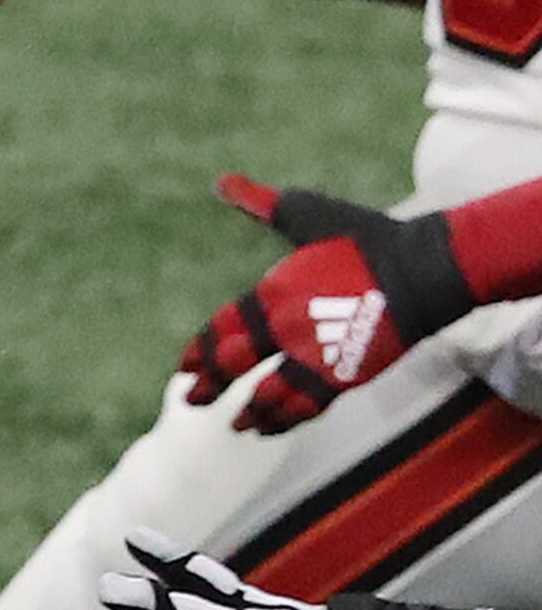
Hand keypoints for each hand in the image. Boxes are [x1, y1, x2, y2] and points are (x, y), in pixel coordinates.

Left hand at [177, 173, 477, 430]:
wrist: (424, 269)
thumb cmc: (367, 239)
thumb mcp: (309, 216)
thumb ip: (262, 204)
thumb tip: (222, 181)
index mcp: (273, 294)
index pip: (222, 329)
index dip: (201, 350)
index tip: (184, 365)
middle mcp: (287, 330)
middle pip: (236, 365)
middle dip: (211, 384)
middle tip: (191, 399)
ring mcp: (315, 357)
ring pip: (269, 394)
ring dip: (249, 411)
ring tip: (234, 424)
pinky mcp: (344, 376)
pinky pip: (305, 406)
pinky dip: (284, 420)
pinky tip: (270, 428)